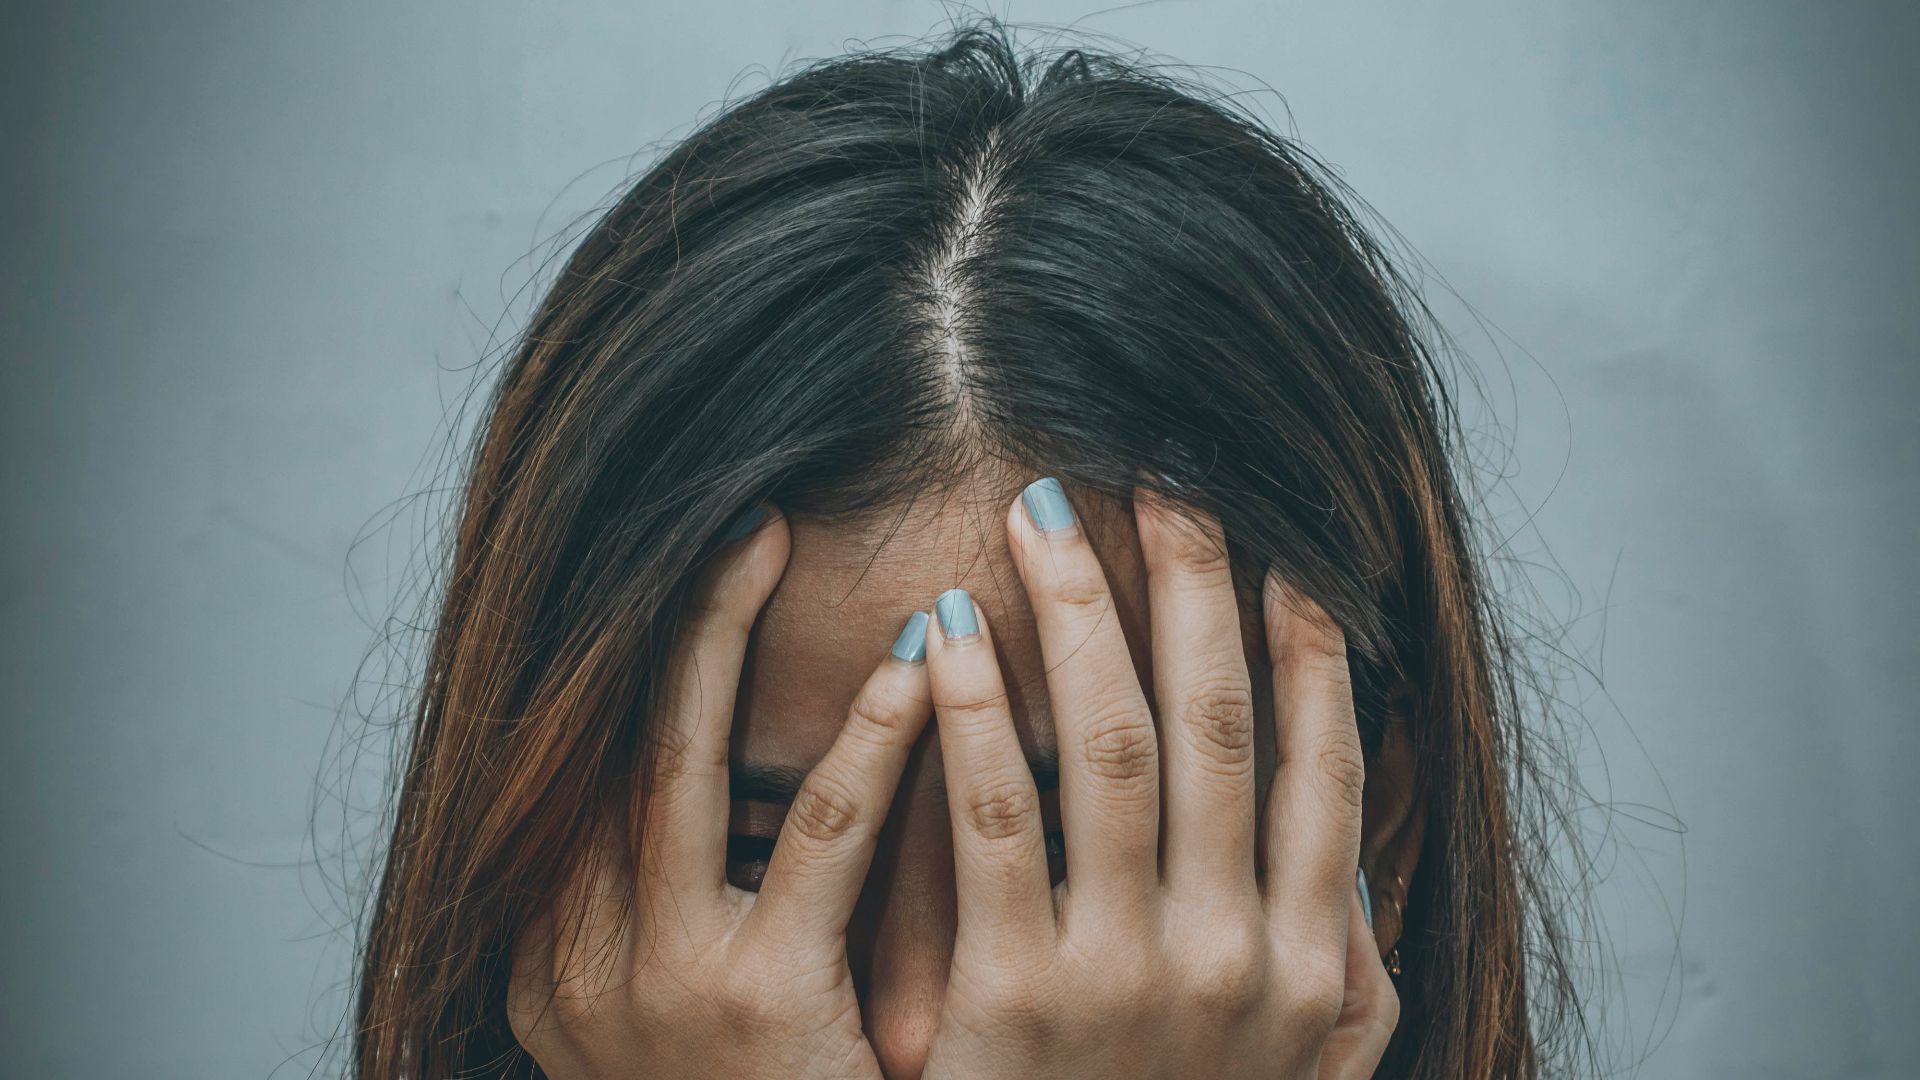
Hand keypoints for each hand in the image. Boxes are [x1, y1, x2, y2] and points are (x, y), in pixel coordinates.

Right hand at [505, 505, 934, 1078]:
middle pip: (613, 735)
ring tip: (775, 538)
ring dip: (723, 637)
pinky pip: (815, 837)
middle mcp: (575, 953)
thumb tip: (743, 776)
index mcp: (557, 947)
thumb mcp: (679, 1006)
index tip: (703, 558)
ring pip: (681, 760)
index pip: (588, 760)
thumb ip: (686, 898)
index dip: (641, 650)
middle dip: (668, 617)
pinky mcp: (748, 1004)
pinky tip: (917, 664)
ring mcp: (650, 980)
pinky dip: (864, 739)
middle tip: (734, 512)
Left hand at [917, 477, 1398, 1078]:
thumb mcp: (1305, 1078)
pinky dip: (977, 715)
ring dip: (1081, 616)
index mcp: (1315, 963)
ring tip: (1042, 515)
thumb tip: (1355, 861)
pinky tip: (948, 632)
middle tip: (1163, 474)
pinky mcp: (1017, 998)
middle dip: (1193, 585)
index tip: (1283, 544)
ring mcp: (1132, 973)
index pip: (1326, 765)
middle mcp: (1241, 955)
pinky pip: (996, 820)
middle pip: (1217, 723)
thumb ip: (1341, 974)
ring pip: (1112, 746)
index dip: (1308, 645)